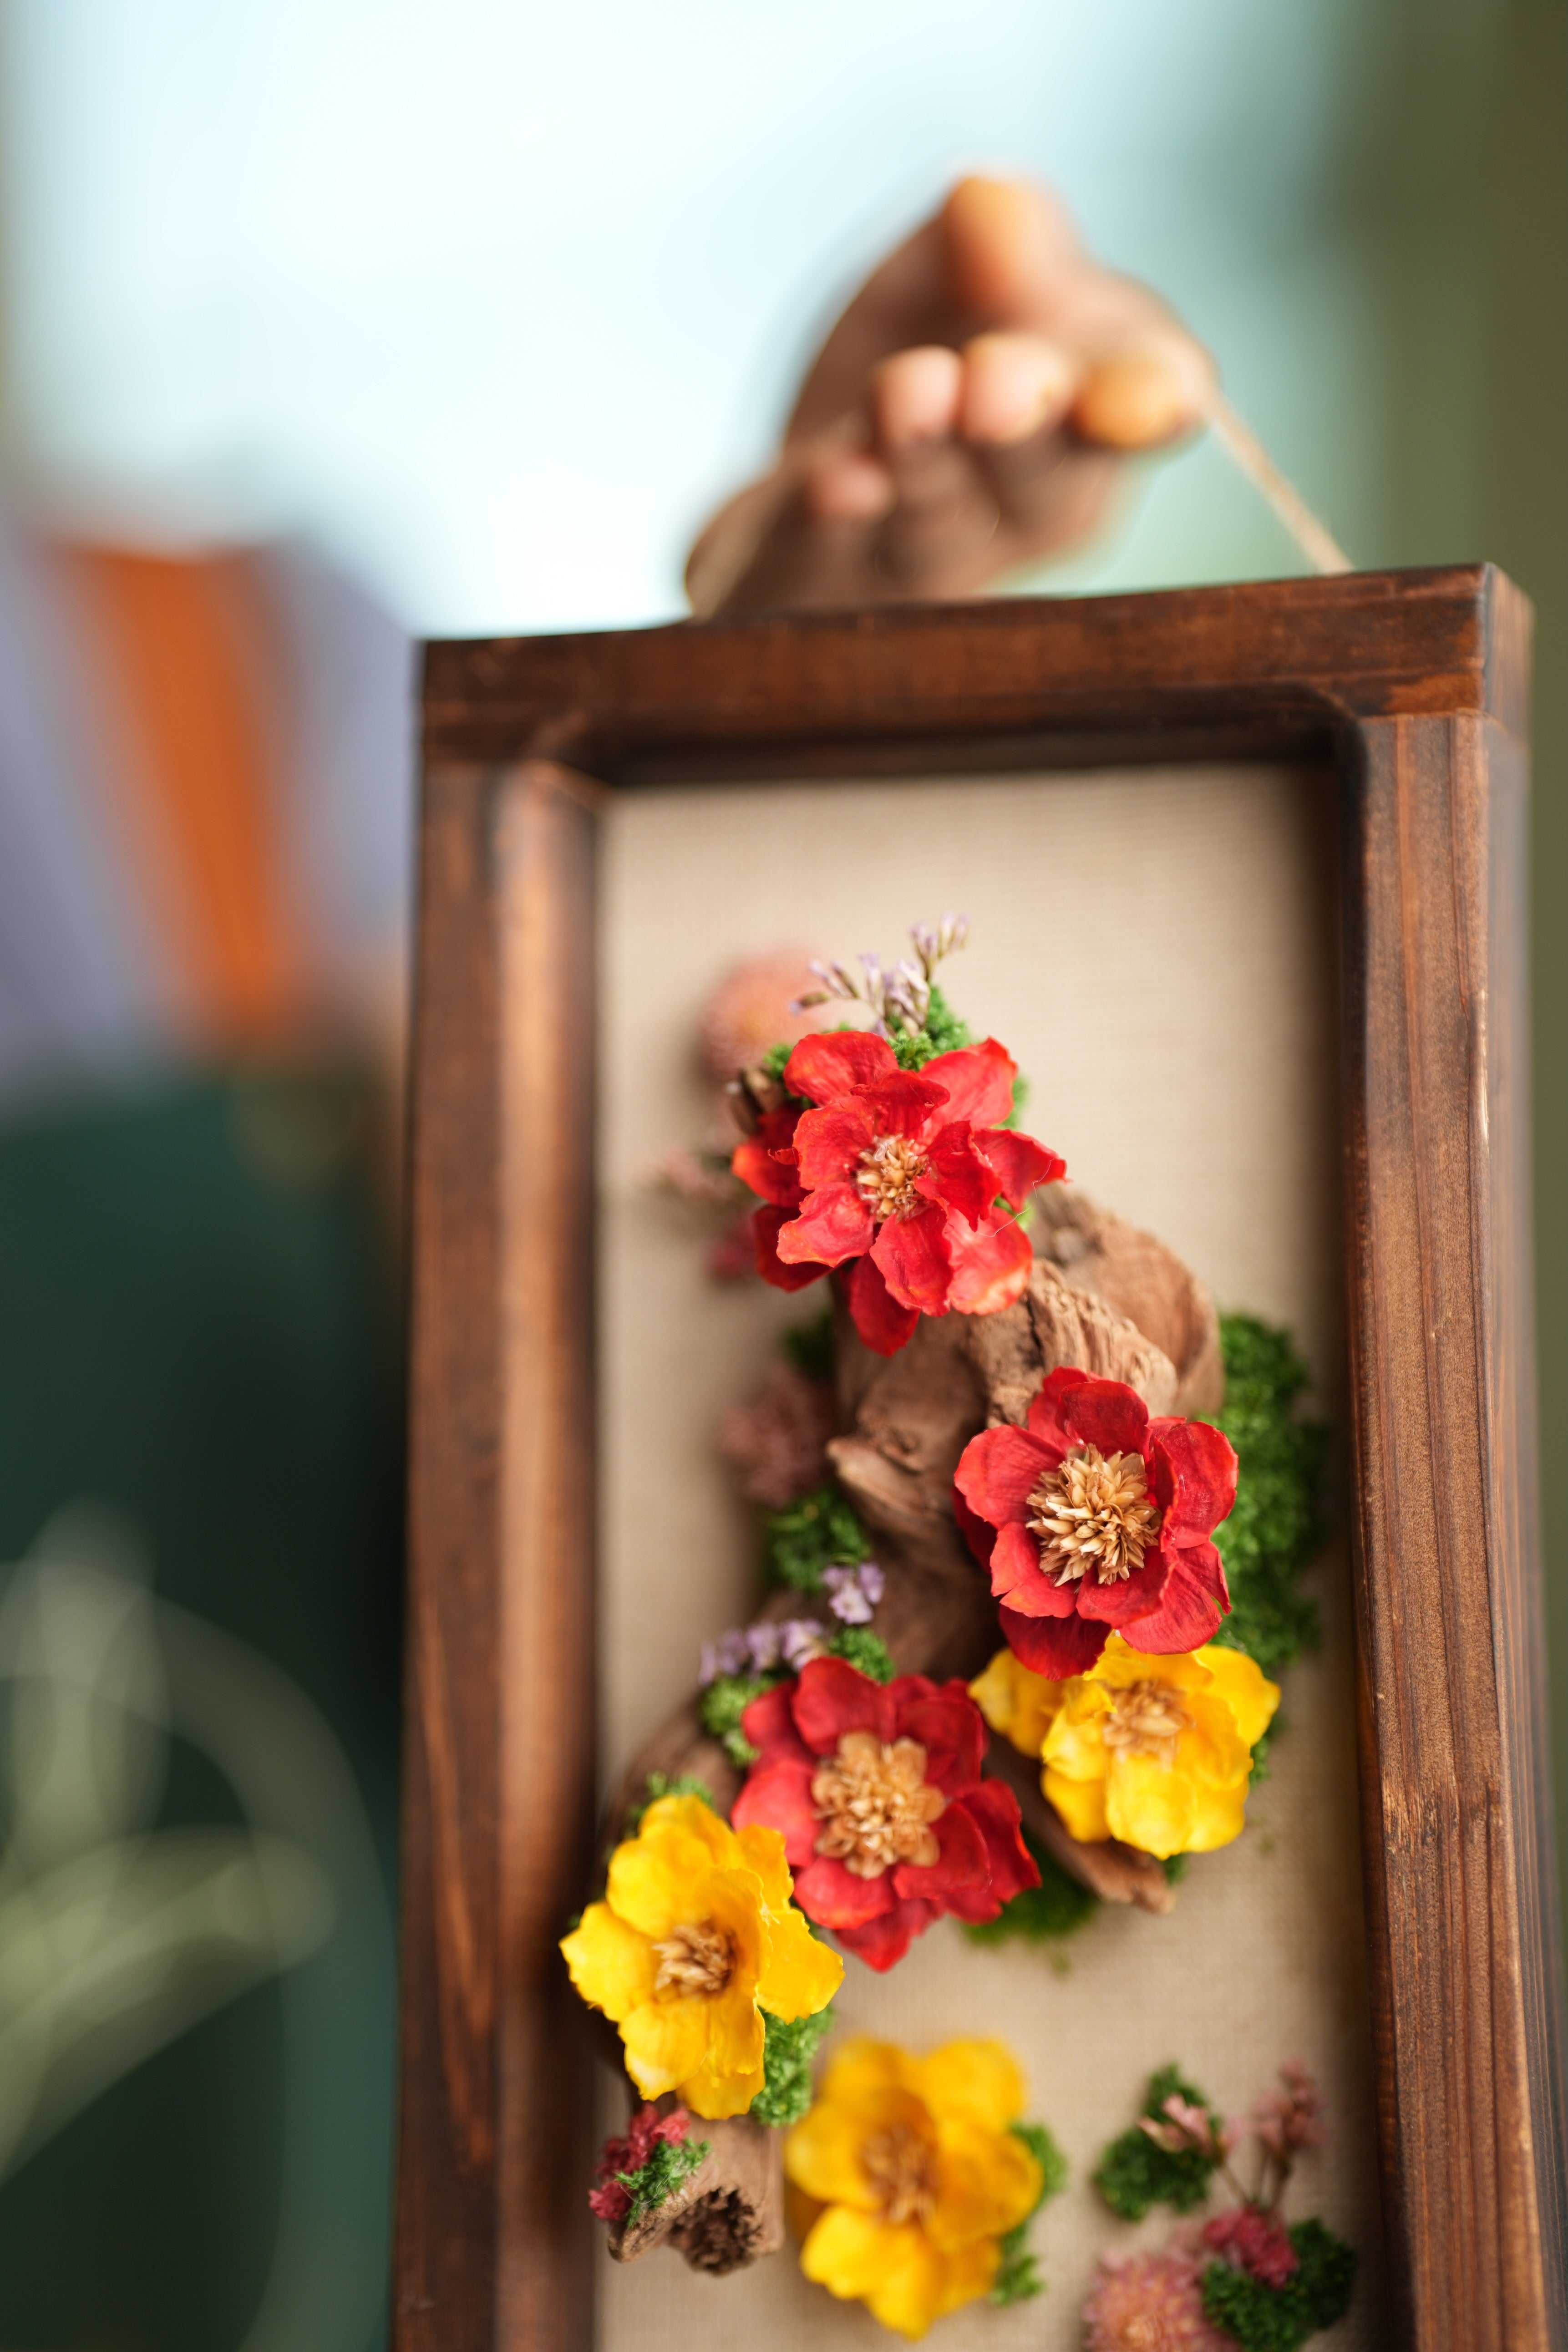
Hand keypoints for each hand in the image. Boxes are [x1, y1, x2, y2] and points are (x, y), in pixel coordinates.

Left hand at [685, 176, 1213, 615]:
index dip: (1151, 404)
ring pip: (939, 527)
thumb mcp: (945, 267)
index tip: (1155, 396)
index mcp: (1089, 419)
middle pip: (1046, 489)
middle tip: (998, 381)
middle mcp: (1023, 513)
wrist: (796, 471)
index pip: (1145, 409)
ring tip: (909, 391)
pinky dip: (834, 525)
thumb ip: (982, 232)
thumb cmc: (907, 359)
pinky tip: (836, 483)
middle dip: (1026, 431)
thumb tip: (991, 203)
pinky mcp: (815, 584)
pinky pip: (829, 565)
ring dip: (928, 459)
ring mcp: (920, 564)